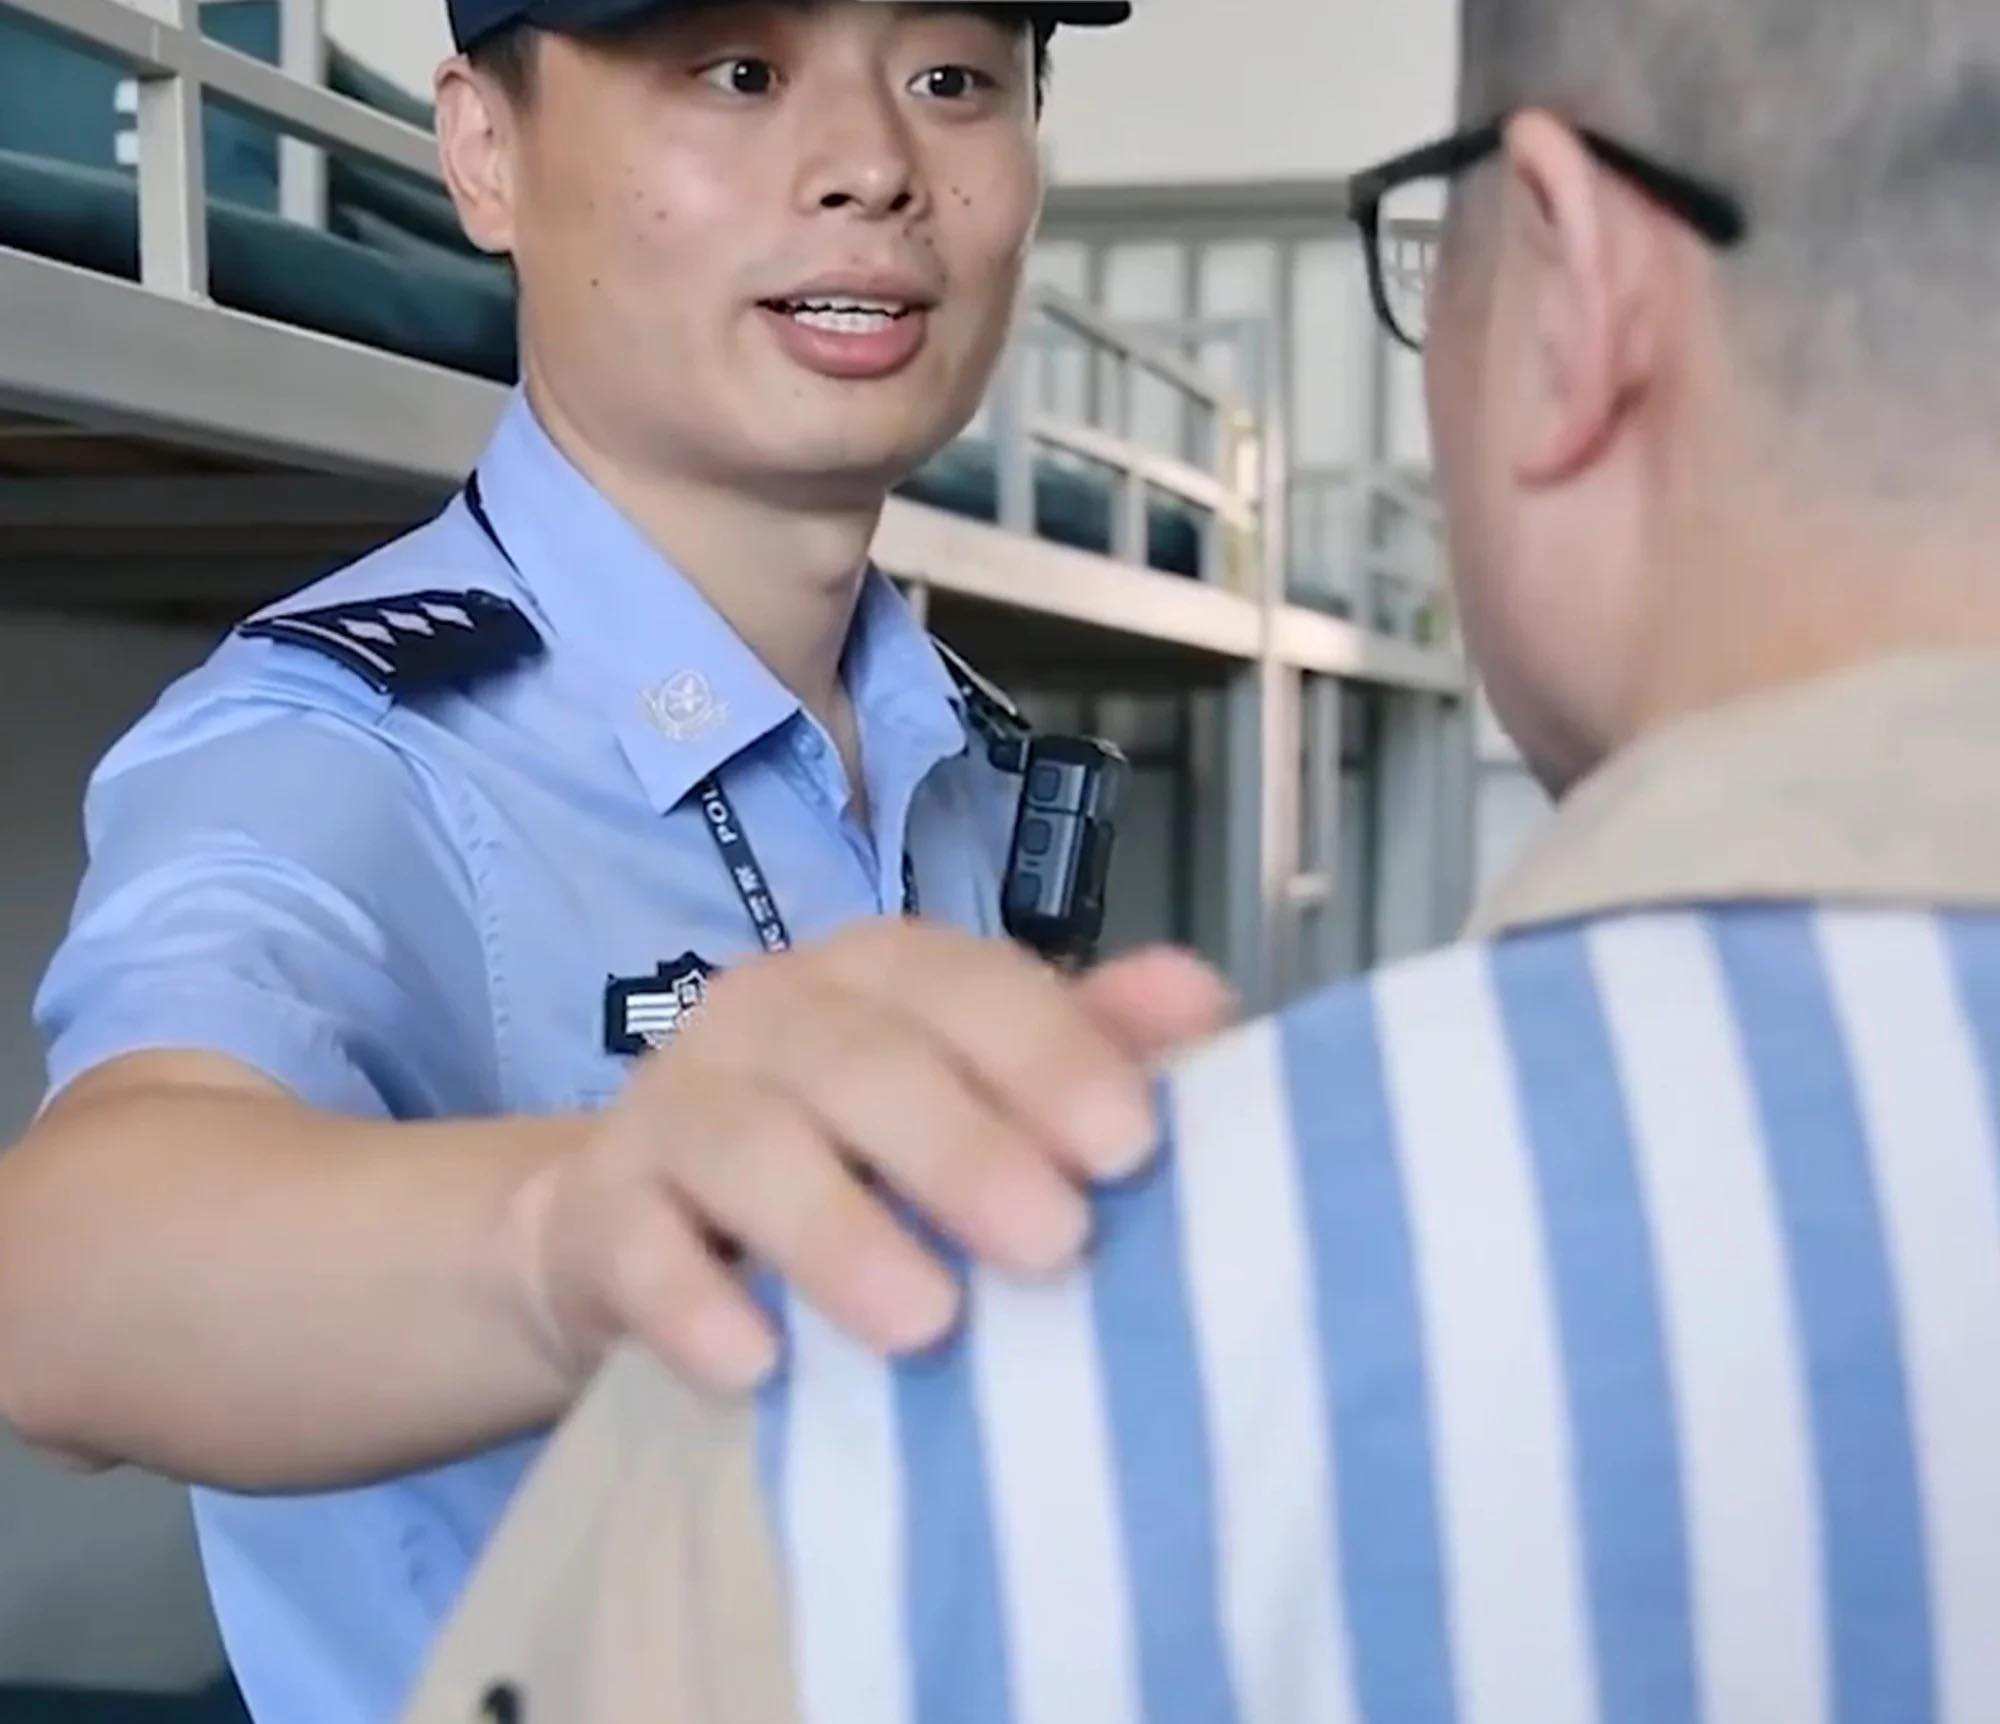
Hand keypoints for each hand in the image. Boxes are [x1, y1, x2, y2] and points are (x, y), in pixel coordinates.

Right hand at [505, 922, 1233, 1394]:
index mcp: (878, 973)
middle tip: (1055, 1246)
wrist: (650, 1221)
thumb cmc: (854, 1151)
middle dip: (960, 1148)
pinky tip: (759, 1368)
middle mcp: (771, 1013)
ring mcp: (673, 1103)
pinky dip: (693, 1301)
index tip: (1132, 1146)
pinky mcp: (600, 1206)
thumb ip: (1087, 1046)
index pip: (967, 984)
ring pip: (743, 1143)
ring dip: (835, 1231)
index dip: (1049, 1053)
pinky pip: (635, 1244)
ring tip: (925, 1324)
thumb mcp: (973, 1092)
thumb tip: (1205, 999)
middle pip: (857, 1059)